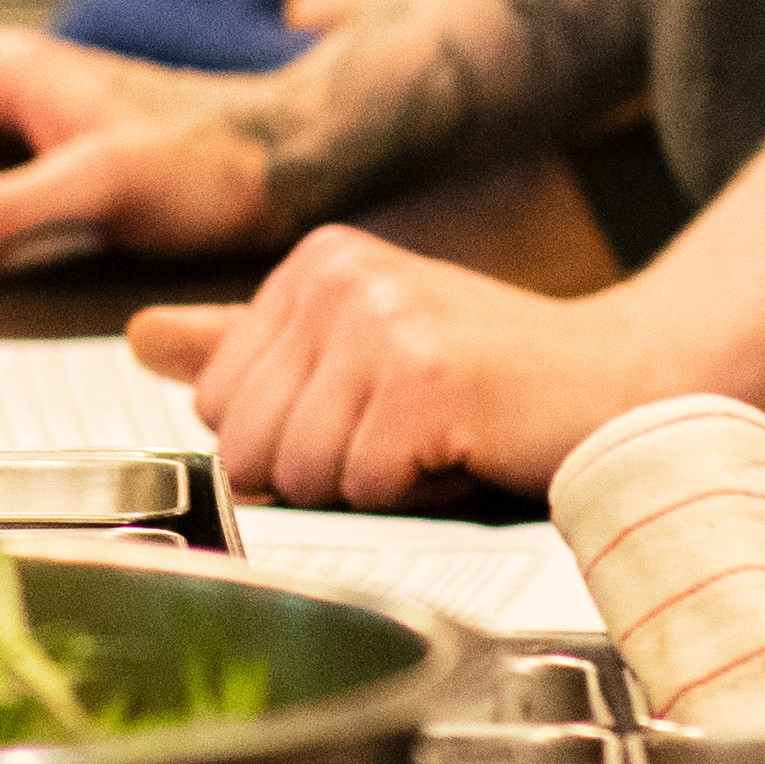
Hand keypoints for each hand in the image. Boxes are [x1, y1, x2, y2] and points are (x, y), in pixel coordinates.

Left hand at [129, 235, 669, 505]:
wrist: (622, 387)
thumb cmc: (492, 381)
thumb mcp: (359, 352)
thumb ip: (249, 346)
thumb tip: (142, 336)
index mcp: (313, 265)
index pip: (220, 405)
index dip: (294, 443)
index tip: (370, 415)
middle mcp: (337, 277)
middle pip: (247, 446)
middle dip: (324, 475)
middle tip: (406, 437)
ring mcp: (380, 322)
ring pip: (299, 475)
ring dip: (371, 489)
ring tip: (435, 443)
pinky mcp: (423, 378)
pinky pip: (362, 489)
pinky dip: (415, 497)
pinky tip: (463, 451)